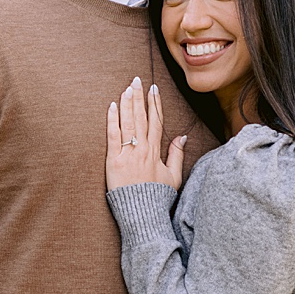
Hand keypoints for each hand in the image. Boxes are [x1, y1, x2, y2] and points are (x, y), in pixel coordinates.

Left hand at [106, 76, 185, 191]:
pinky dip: (112, 120)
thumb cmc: (157, 197)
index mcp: (156, 151)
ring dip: (127, 103)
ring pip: (128, 122)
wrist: (142, 213)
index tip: (154, 89)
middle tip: (137, 79)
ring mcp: (128, 153)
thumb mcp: (174, 177)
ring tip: (126, 88)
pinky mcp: (113, 161)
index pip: (156, 121)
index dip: (155, 103)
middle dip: (139, 96)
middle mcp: (143, 149)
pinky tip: (112, 106)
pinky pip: (112, 136)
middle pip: (142, 117)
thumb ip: (177, 155)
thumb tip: (182, 137)